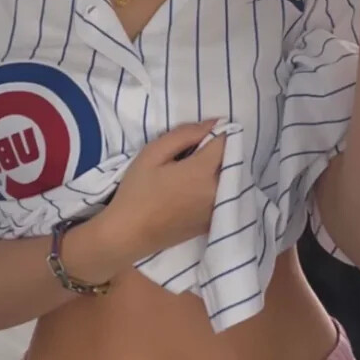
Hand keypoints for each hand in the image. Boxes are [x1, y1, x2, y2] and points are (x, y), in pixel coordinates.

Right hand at [97, 119, 224, 265]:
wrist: (128, 235)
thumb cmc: (137, 191)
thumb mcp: (153, 153)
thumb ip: (185, 134)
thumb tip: (213, 123)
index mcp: (203, 171)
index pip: (226, 142)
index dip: (216, 133)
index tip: (199, 137)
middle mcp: (217, 191)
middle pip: (231, 161)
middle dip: (218, 152)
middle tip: (194, 154)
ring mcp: (216, 209)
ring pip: (229, 179)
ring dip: (219, 170)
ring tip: (193, 173)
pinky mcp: (211, 223)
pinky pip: (223, 197)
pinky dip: (216, 188)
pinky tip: (194, 191)